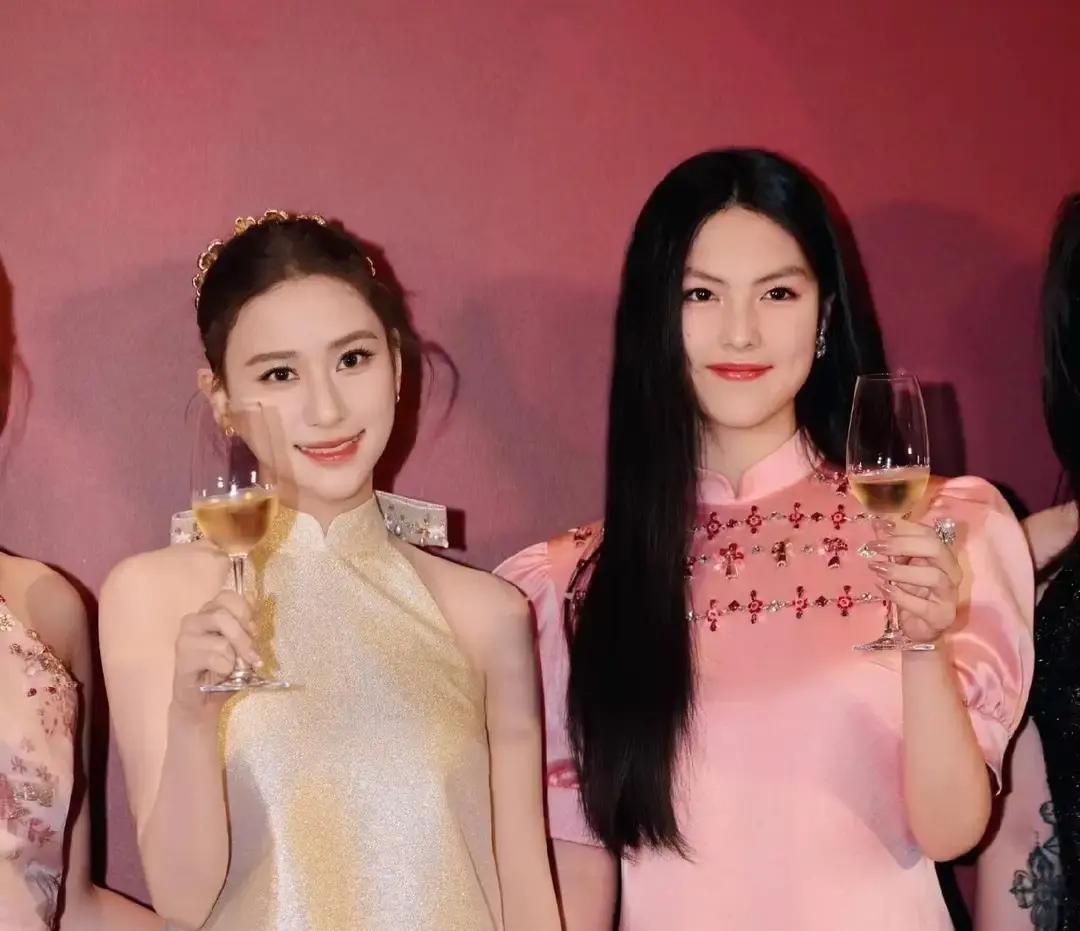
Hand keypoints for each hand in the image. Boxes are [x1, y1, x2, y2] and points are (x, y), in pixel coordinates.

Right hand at [171, 590, 259, 713]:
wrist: (203, 701)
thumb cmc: (225, 670)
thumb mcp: (241, 646)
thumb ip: (247, 629)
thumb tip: (256, 616)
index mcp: (209, 611)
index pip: (227, 596)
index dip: (244, 612)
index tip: (255, 631)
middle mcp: (194, 620)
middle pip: (223, 615)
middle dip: (243, 638)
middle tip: (253, 657)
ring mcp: (185, 638)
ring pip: (221, 641)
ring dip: (234, 659)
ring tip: (232, 669)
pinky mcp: (182, 657)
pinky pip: (213, 658)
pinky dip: (224, 669)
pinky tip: (219, 676)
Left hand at [867, 512, 961, 644]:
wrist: (918, 628)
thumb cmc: (911, 593)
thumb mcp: (900, 567)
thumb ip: (893, 548)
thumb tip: (877, 524)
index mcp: (942, 556)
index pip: (929, 534)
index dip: (905, 528)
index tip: (881, 526)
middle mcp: (951, 572)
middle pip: (935, 548)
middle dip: (902, 544)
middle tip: (875, 546)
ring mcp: (949, 595)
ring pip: (933, 576)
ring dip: (900, 571)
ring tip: (876, 568)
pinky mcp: (942, 615)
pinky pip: (922, 605)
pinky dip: (900, 595)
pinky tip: (883, 589)